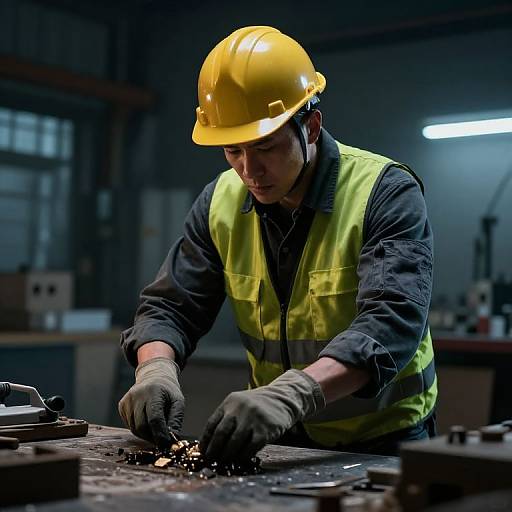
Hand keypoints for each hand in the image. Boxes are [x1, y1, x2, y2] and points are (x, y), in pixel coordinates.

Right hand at [118, 357, 184, 446]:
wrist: (154, 376)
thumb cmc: (168, 391)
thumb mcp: (178, 401)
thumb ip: (176, 419)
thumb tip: (173, 439)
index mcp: (153, 392)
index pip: (155, 419)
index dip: (160, 435)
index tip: (166, 444)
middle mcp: (137, 395)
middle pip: (142, 426)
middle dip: (152, 437)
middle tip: (162, 439)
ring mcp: (127, 400)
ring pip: (134, 428)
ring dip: (146, 434)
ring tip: (156, 428)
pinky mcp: (122, 405)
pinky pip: (129, 425)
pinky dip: (139, 428)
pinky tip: (146, 420)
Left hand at [200, 369, 324, 461]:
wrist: (282, 399)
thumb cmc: (258, 405)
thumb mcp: (239, 404)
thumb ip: (227, 417)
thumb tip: (211, 441)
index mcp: (230, 402)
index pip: (212, 423)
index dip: (205, 440)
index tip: (203, 451)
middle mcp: (240, 409)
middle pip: (221, 434)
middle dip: (214, 450)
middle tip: (212, 459)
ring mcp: (252, 419)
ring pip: (234, 443)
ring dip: (227, 455)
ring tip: (225, 461)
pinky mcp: (265, 430)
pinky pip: (250, 448)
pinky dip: (243, 456)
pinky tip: (241, 459)